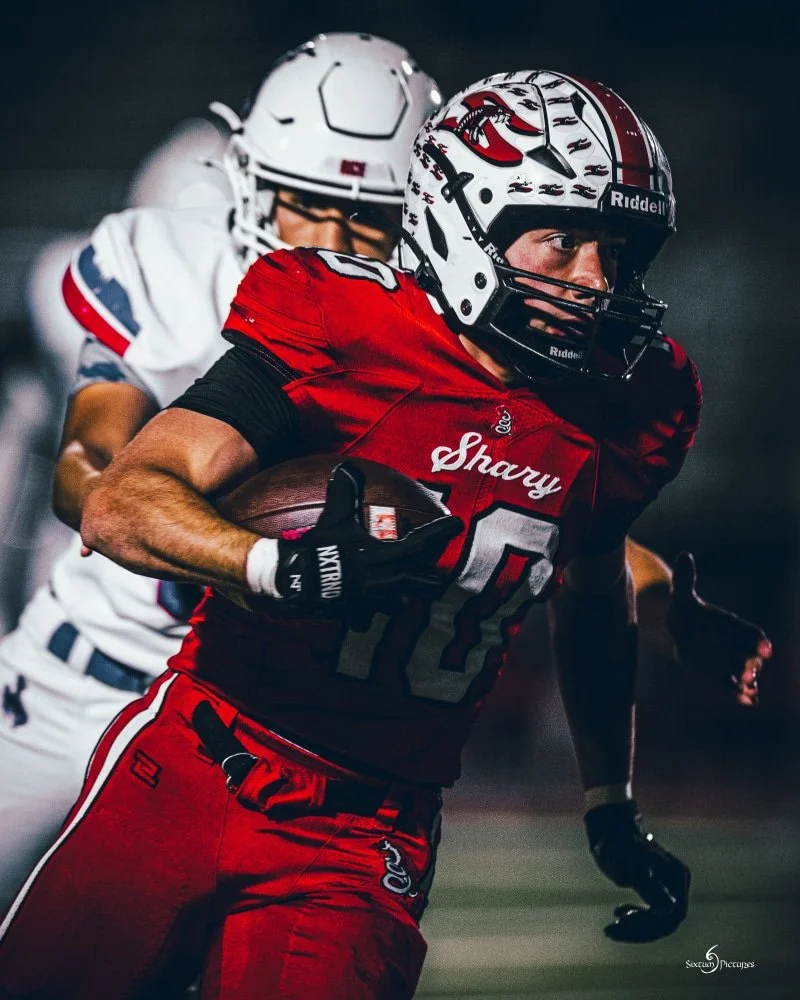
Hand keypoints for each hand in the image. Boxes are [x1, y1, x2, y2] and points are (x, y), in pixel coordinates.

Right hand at [275, 462, 461, 616]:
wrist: (302, 578)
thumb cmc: (323, 547)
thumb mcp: (336, 517)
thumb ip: (345, 493)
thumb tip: (347, 467)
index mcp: (386, 554)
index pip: (423, 541)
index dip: (442, 531)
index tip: (458, 524)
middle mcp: (387, 578)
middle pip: (423, 583)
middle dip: (432, 581)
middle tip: (437, 577)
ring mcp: (374, 599)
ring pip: (401, 604)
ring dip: (404, 598)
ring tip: (405, 595)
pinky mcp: (358, 612)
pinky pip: (368, 618)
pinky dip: (367, 616)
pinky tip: (365, 613)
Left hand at [584, 801, 689, 942]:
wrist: (608, 824)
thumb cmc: (616, 842)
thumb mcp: (629, 865)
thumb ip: (650, 888)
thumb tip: (671, 911)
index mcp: (676, 876)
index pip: (672, 916)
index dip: (648, 927)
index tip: (622, 924)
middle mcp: (677, 882)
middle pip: (665, 920)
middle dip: (638, 929)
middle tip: (610, 929)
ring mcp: (668, 884)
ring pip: (657, 918)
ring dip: (635, 926)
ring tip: (611, 926)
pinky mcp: (656, 885)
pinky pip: (652, 911)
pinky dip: (635, 916)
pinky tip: (617, 912)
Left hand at [668, 552, 771, 706]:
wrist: (681, 629)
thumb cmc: (687, 610)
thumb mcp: (682, 594)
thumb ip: (686, 578)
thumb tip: (683, 556)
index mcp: (735, 627)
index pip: (752, 635)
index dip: (758, 642)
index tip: (764, 649)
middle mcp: (739, 646)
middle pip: (751, 658)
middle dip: (751, 666)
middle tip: (749, 673)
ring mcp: (733, 662)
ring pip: (745, 674)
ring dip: (747, 683)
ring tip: (748, 690)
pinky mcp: (724, 677)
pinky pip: (735, 687)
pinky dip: (740, 694)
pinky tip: (746, 701)